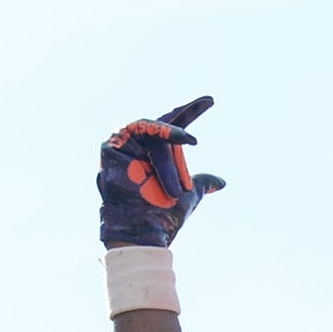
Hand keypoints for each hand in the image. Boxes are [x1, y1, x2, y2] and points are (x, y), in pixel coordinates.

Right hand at [98, 97, 224, 247]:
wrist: (145, 230)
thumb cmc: (164, 215)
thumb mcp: (189, 195)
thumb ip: (201, 183)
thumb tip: (221, 182)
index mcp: (156, 154)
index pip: (173, 128)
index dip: (190, 112)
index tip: (210, 101)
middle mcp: (139, 146)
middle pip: (163, 125)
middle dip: (185, 117)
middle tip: (206, 106)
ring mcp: (123, 145)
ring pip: (154, 133)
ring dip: (172, 148)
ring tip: (185, 160)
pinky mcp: (111, 146)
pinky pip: (138, 129)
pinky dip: (160, 132)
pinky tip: (181, 140)